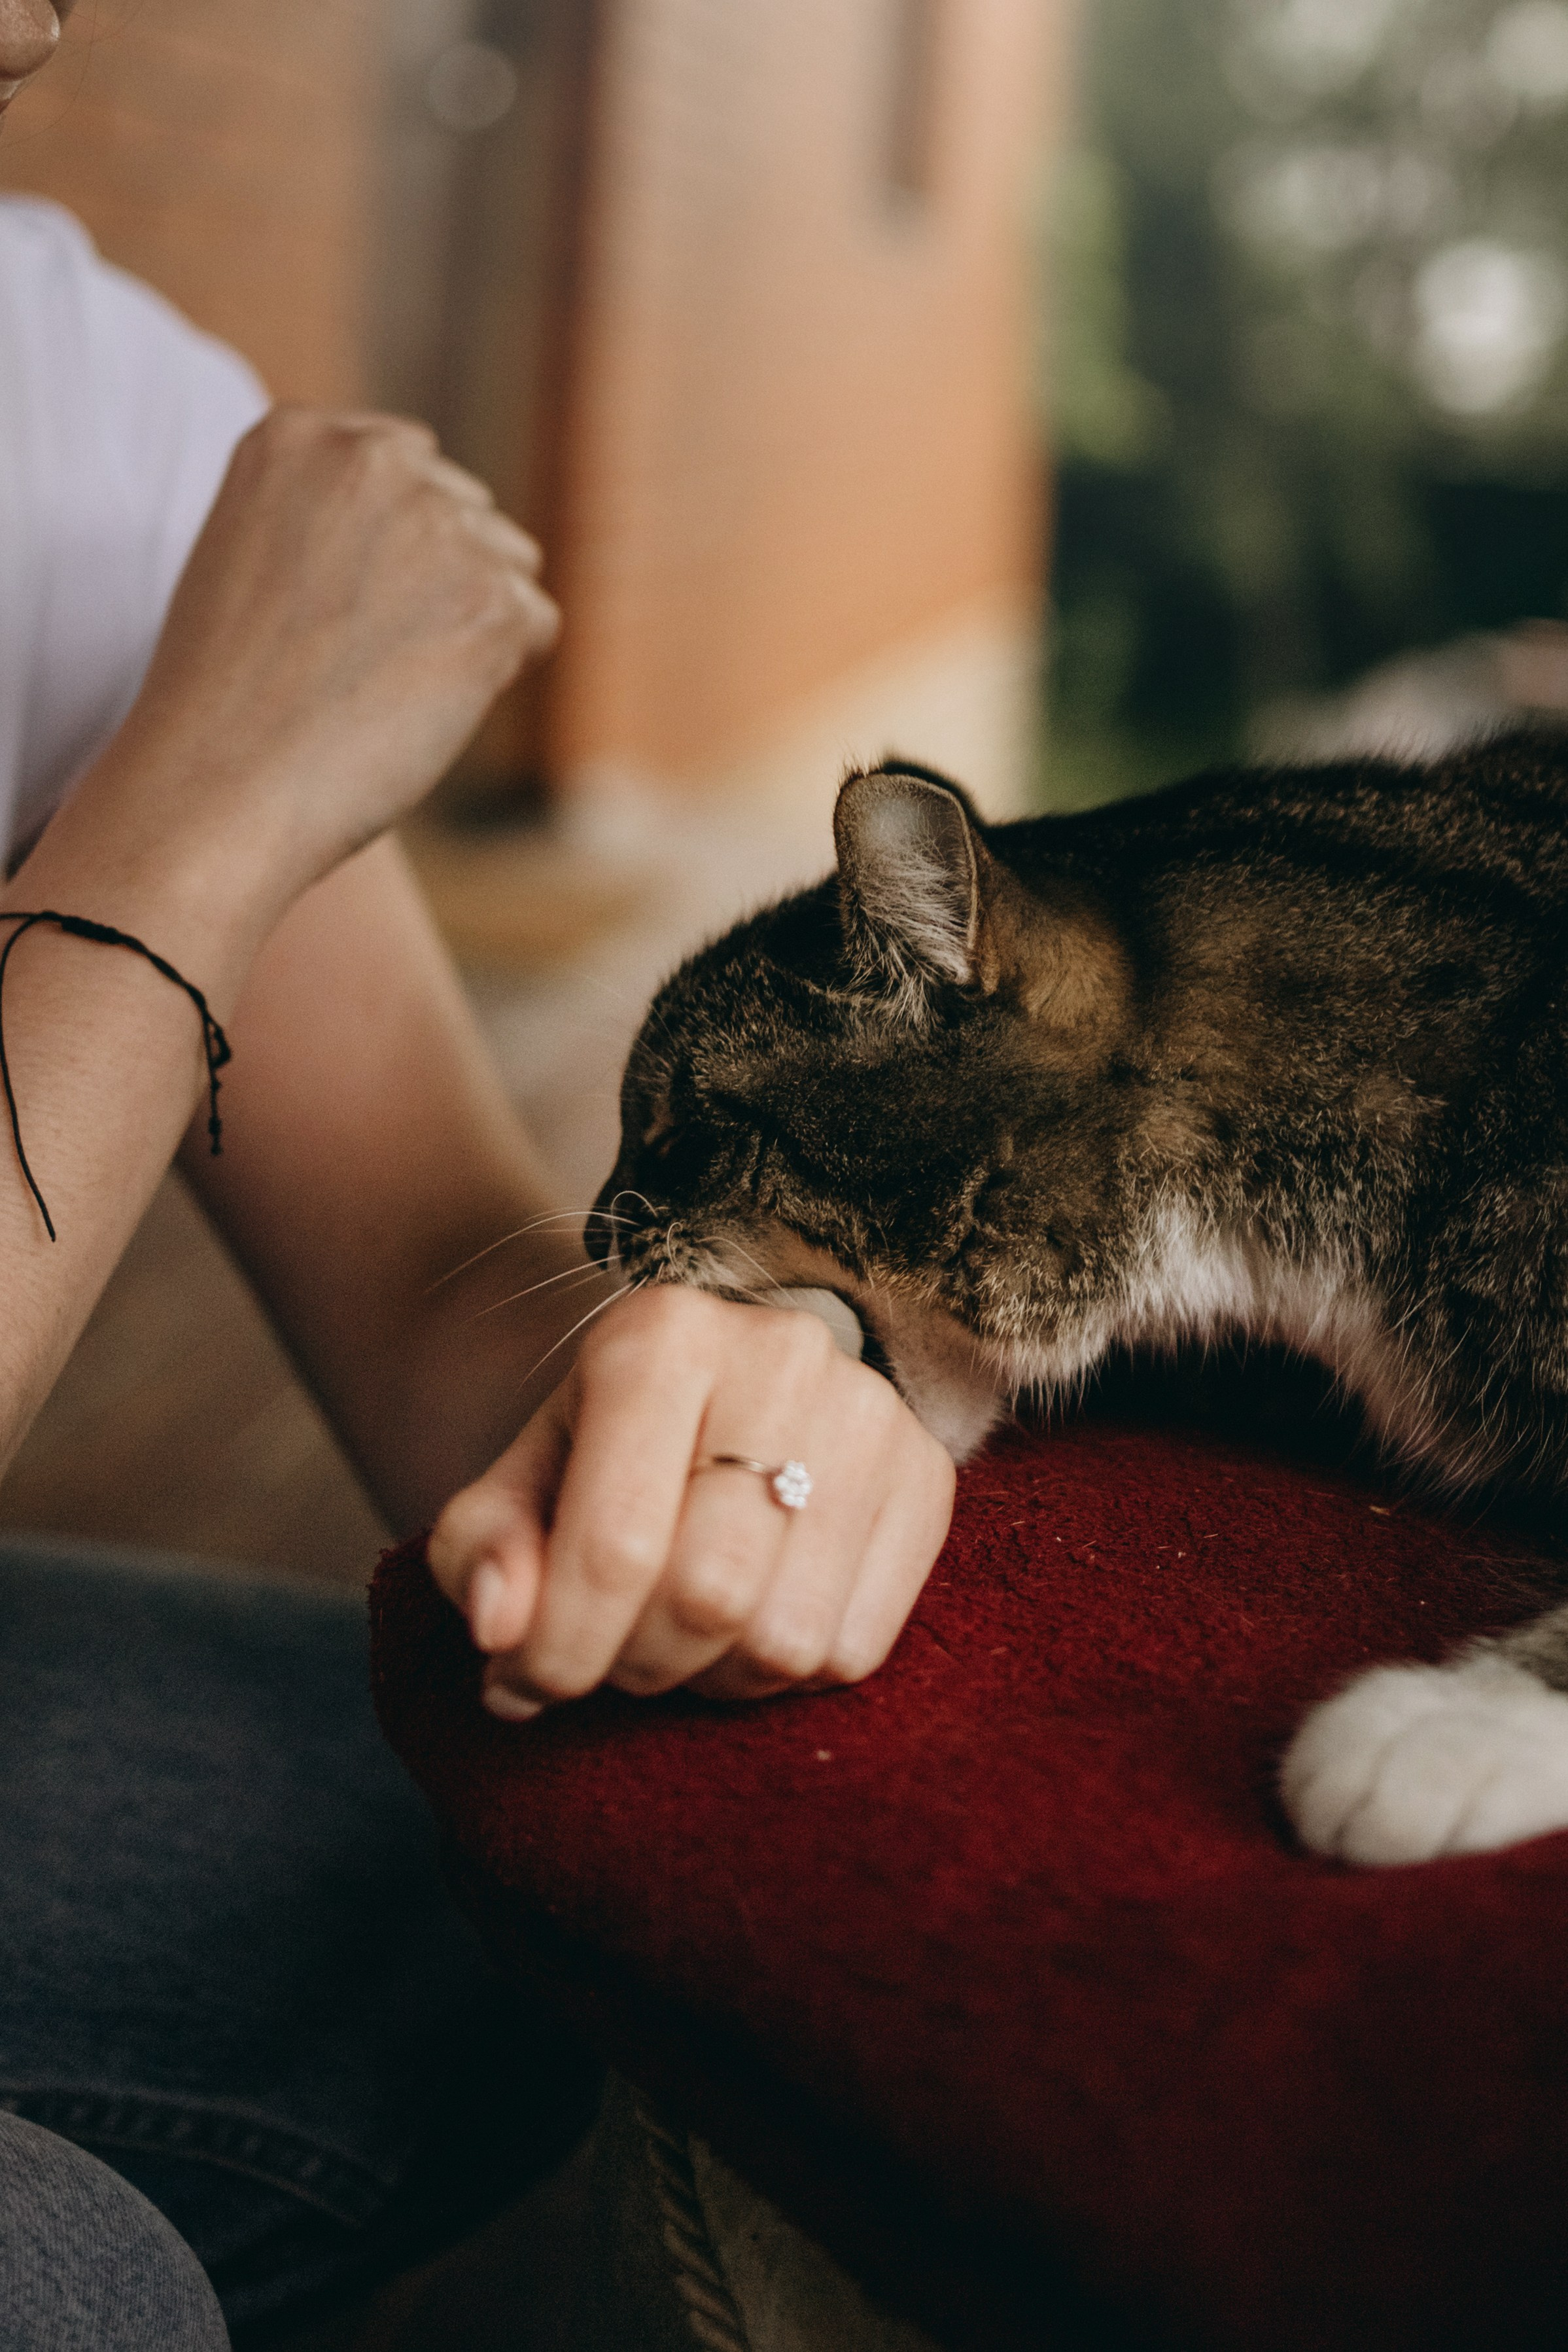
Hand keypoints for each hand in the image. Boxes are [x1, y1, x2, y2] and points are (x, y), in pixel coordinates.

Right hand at [101, 406, 558, 907]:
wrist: (221, 783)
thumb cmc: (225, 698)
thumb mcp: (252, 554)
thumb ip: (332, 515)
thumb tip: (436, 531)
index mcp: (298, 436)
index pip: (403, 465)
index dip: (390, 548)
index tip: (344, 607)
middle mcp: (373, 459)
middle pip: (466, 510)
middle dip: (440, 579)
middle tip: (363, 658)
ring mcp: (439, 525)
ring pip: (510, 565)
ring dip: (472, 621)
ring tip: (386, 681)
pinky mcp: (492, 599)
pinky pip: (535, 626)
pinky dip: (496, 674)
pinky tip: (421, 705)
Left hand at [426, 1287, 955, 1714]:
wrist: (703, 1401)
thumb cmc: (594, 1456)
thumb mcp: (514, 1488)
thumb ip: (484, 1553)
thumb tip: (501, 1626)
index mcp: (661, 1336)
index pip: (616, 1544)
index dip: (559, 1649)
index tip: (520, 1684)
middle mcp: (782, 1354)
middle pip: (708, 1595)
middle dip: (636, 1664)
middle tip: (607, 1658)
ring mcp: (871, 1413)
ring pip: (785, 1637)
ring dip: (712, 1678)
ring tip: (677, 1638)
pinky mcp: (930, 1476)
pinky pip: (854, 1649)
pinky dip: (784, 1675)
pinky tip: (748, 1623)